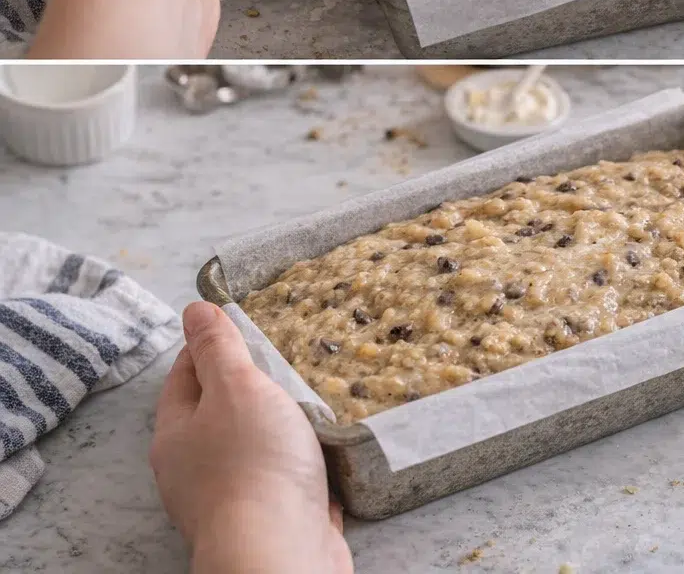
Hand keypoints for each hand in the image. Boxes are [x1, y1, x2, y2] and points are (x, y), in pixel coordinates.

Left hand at [152, 302, 351, 573]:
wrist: (280, 555)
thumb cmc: (252, 464)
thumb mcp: (234, 387)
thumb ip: (218, 348)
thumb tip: (193, 310)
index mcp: (176, 437)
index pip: (184, 376)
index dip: (209, 345)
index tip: (241, 322)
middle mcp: (196, 472)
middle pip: (220, 414)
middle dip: (252, 384)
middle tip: (286, 352)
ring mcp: (234, 500)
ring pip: (256, 447)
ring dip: (283, 423)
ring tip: (315, 391)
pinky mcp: (272, 521)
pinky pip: (288, 479)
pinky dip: (305, 459)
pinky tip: (330, 440)